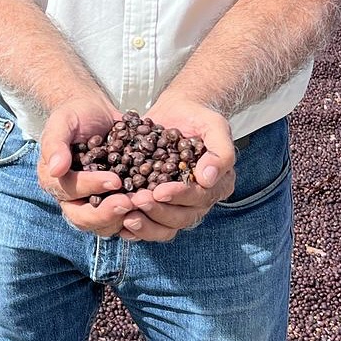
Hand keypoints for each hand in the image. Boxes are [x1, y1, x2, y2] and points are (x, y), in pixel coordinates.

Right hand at [36, 96, 138, 238]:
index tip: (114, 180)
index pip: (69, 191)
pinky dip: (138, 215)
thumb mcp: (62, 122)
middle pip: (84, 218)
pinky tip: (154, 205)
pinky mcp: (113, 203)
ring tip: (144, 205)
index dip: (90, 187)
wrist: (95, 113)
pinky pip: (124, 217)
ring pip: (104, 225)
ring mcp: (93, 203)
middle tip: (130, 202)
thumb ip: (55, 144)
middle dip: (107, 214)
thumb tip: (56, 169)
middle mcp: (71, 198)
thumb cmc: (75, 116)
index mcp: (54, 181)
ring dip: (124, 219)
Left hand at [114, 94, 236, 242]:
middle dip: (158, 211)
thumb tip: (207, 179)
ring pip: (165, 227)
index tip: (159, 191)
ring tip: (126, 215)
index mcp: (217, 184)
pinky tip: (120, 225)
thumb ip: (220, 151)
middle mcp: (199, 200)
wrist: (177, 111)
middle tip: (136, 201)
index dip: (180, 196)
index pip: (200, 197)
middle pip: (182, 218)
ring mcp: (177, 205)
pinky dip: (136, 229)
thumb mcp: (214, 126)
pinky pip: (150, 224)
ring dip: (146, 224)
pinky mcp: (158, 204)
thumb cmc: (198, 117)